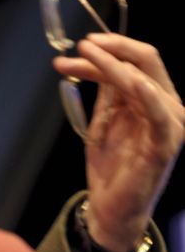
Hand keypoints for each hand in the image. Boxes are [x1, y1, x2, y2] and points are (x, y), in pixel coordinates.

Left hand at [54, 33, 183, 251]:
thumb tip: (93, 59)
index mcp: (153, 99)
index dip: (112, 47)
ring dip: (111, 64)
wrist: (111, 206)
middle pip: (146, 61)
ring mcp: (169, 125)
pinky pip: (158, 113)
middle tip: (82, 44)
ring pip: (143, 80)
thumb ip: (106, 92)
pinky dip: (145, 93)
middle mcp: (167, 107)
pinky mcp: (164, 144)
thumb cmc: (110, 165)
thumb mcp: (104, 119)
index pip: (138, 61)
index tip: (82, 45)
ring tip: (82, 56)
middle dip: (113, 47)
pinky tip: (130, 81)